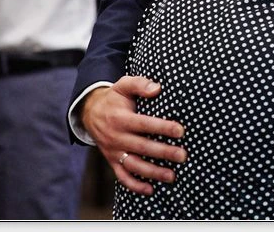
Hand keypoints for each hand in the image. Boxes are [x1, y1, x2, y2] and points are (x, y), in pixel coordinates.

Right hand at [81, 77, 186, 194]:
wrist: (91, 113)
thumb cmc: (114, 98)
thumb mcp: (123, 85)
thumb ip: (139, 84)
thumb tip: (157, 88)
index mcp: (121, 118)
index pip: (144, 124)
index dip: (162, 128)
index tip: (180, 131)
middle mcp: (117, 137)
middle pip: (142, 147)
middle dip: (163, 152)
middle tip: (182, 156)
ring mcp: (114, 151)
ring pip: (134, 165)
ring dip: (153, 172)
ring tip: (172, 176)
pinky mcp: (112, 161)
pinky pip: (122, 176)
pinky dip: (135, 185)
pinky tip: (150, 189)